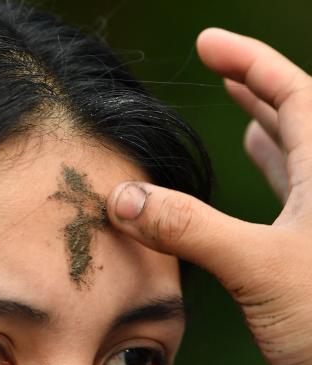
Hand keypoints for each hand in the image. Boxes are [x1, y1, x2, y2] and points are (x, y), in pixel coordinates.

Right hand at [107, 28, 311, 364]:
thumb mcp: (257, 266)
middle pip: (298, 119)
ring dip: (269, 135)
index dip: (249, 61)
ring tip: (243, 116)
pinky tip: (262, 182)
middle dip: (257, 90)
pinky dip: (273, 182)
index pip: (293, 93)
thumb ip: (189, 229)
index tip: (207, 42)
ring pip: (298, 160)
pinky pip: (293, 200)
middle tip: (222, 71)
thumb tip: (124, 198)